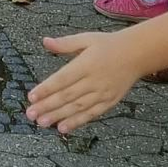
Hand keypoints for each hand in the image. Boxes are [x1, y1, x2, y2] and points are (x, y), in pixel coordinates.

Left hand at [26, 30, 143, 132]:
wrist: (137, 54)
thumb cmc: (109, 45)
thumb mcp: (86, 39)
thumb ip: (65, 43)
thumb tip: (45, 41)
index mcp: (86, 64)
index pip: (62, 79)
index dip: (46, 89)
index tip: (31, 97)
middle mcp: (94, 80)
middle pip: (67, 96)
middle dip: (47, 106)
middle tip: (30, 114)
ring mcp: (102, 93)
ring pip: (78, 108)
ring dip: (59, 116)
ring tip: (42, 123)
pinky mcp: (109, 102)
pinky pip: (91, 114)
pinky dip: (77, 122)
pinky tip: (63, 128)